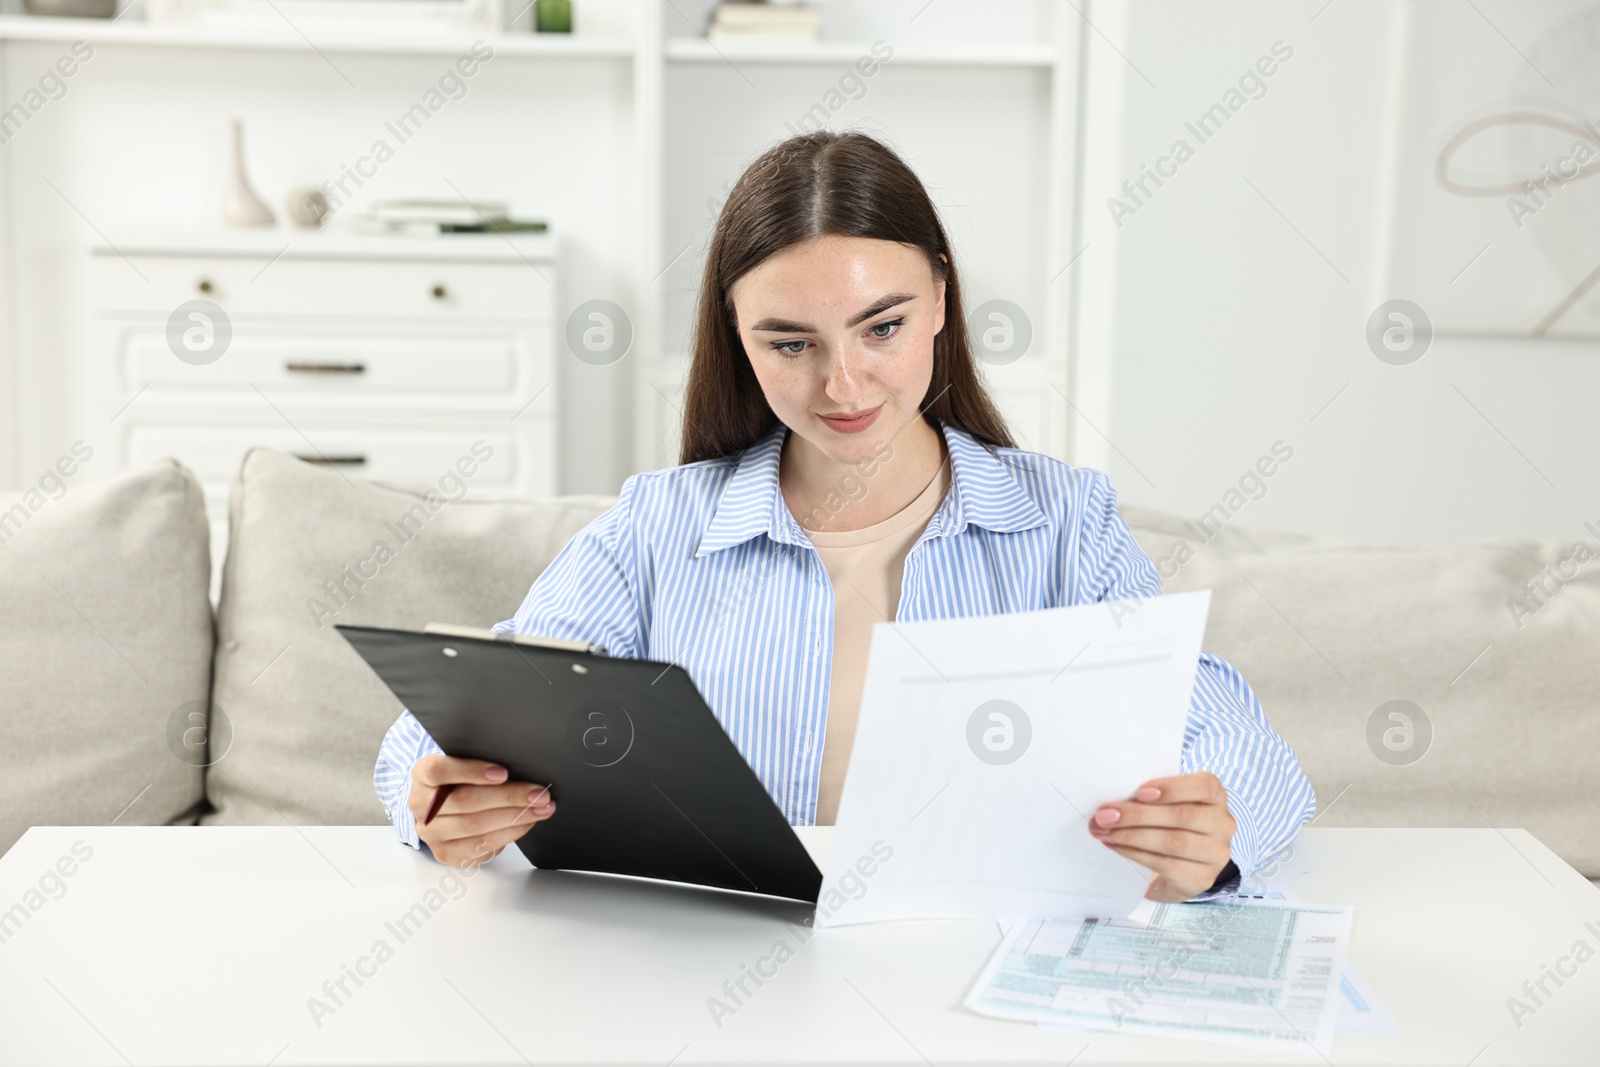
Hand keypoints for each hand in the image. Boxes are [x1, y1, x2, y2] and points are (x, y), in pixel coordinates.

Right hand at [409, 754, 556, 867]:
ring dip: (515, 818)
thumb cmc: (461, 780)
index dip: (472, 771)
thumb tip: (522, 765)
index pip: (439, 771)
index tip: (503, 773)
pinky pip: (479, 847)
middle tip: (539, 794)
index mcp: (422, 775)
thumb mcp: (463, 763)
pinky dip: (508, 835)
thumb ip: (482, 762)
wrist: (443, 807)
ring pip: (475, 826)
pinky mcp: (445, 853)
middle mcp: (420, 805)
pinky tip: (526, 824)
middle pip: (465, 801)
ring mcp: (430, 832)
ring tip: (541, 809)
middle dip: (509, 797)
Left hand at [1088, 771, 1234, 902]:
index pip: (1205, 786)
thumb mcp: (1166, 804)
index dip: (1173, 788)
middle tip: (1104, 815)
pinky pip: (1167, 865)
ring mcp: (1216, 854)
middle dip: (1138, 815)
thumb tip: (1113, 799)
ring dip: (1132, 836)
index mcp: (1216, 797)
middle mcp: (1223, 824)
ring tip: (1104, 831)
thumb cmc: (1168, 823)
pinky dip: (1136, 854)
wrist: (1178, 867)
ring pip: (1174, 842)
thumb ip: (1150, 795)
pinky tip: (1116, 846)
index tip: (1139, 791)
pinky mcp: (1202, 879)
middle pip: (1183, 816)